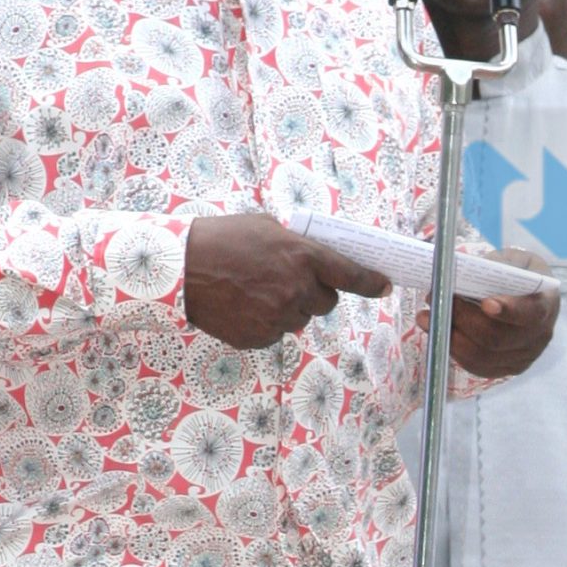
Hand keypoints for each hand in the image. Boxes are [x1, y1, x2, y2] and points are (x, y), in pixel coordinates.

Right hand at [182, 215, 386, 349]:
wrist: (181, 268)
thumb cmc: (222, 239)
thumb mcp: (266, 228)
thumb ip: (295, 246)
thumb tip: (313, 260)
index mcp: (302, 257)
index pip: (349, 275)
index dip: (371, 283)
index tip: (385, 286)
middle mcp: (297, 290)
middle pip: (326, 304)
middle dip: (314, 294)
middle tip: (288, 281)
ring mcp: (279, 317)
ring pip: (299, 319)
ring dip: (288, 308)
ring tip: (256, 291)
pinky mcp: (260, 337)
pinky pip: (275, 333)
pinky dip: (265, 323)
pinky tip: (244, 305)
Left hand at [449, 246, 559, 379]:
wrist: (532, 296)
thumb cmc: (520, 274)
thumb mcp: (513, 260)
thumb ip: (494, 266)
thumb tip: (458, 273)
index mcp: (545, 304)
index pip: (530, 313)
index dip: (509, 310)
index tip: (486, 303)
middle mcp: (539, 336)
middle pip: (496, 338)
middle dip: (461, 320)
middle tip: (436, 300)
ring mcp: (525, 357)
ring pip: (482, 356)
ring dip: (450, 338)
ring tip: (426, 318)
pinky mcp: (509, 368)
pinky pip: (478, 367)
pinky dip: (454, 351)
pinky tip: (439, 334)